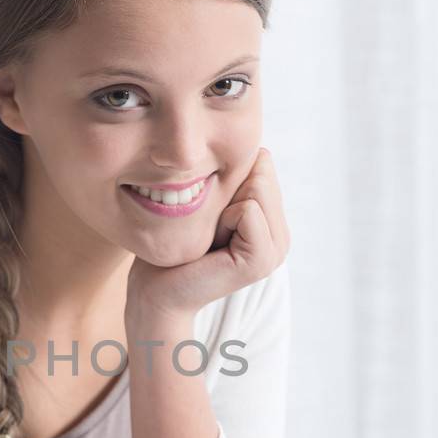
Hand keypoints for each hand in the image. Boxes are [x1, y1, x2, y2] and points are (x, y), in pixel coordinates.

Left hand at [125, 147, 290, 320]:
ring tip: (211, 235)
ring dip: (224, 206)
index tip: (211, 212)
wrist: (156, 287)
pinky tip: (213, 244)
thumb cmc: (176, 243)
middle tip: (210, 226)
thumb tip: (261, 150)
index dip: (228, 178)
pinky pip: (249, 210)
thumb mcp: (211, 201)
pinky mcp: (262, 260)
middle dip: (228, 191)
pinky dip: (224, 219)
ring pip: (257, 188)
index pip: (263, 164)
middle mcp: (281, 237)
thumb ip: (239, 178)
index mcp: (273, 222)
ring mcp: (276, 251)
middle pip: (263, 173)